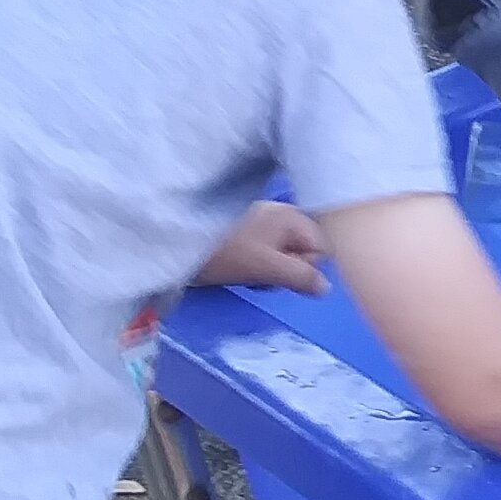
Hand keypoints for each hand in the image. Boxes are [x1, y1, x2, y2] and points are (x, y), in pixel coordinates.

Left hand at [195, 201, 327, 295]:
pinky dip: (259, 262)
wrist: (173, 242)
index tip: (281, 275)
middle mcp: (282, 212)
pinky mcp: (246, 228)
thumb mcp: (265, 268)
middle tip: (263, 276)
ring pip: (285, 252)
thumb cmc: (224, 253)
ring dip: (272, 269)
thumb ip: (300, 276)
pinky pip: (268, 250)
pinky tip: (241, 267)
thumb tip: (326, 287)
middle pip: (304, 250)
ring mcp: (263, 219)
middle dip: (289, 269)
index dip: (307, 268)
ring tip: (249, 273)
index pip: (323, 248)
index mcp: (292, 217)